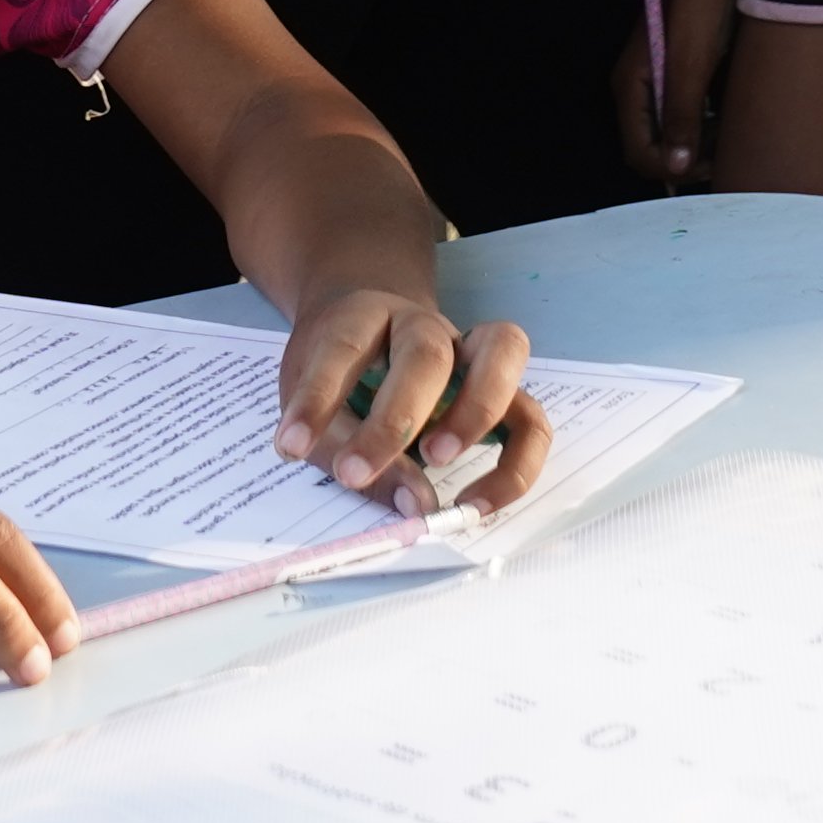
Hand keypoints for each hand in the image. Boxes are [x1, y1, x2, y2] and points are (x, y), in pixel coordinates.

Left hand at [276, 279, 548, 511]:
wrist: (372, 327)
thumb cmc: (338, 368)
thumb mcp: (313, 397)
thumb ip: (348, 450)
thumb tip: (414, 505)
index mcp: (364, 317)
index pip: (342, 347)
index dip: (316, 400)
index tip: (292, 449)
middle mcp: (423, 325)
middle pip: (426, 352)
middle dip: (397, 416)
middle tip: (362, 469)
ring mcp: (470, 352)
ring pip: (504, 352)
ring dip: (477, 412)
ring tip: (439, 464)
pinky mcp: (501, 390)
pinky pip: (530, 420)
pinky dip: (516, 465)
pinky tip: (479, 504)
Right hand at [617, 0, 736, 185]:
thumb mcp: (691, 60)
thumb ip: (680, 114)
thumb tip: (675, 168)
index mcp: (632, 85)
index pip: (640, 153)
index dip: (674, 170)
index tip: (715, 166)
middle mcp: (645, 84)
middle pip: (660, 144)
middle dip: (693, 158)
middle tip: (733, 153)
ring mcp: (667, 71)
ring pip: (682, 125)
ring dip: (708, 138)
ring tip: (742, 132)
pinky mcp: (691, 59)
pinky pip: (699, 102)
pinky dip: (718, 114)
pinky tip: (744, 108)